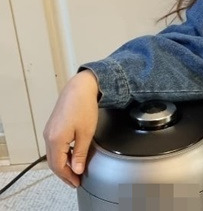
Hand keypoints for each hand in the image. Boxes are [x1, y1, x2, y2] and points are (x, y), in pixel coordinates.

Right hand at [43, 69, 98, 187]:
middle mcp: (49, 136)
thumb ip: (80, 153)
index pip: (58, 166)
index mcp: (56, 140)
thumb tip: (77, 170)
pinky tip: (71, 156)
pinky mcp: (52, 126)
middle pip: (54, 162)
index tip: (77, 182)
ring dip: (63, 164)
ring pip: (53, 154)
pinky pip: (54, 146)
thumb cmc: (84, 107)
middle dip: (65, 173)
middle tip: (76, 180)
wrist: (80, 88)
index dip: (67, 177)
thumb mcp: (86, 133)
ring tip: (75, 170)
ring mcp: (49, 131)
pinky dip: (62, 154)